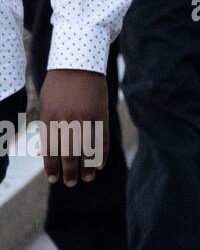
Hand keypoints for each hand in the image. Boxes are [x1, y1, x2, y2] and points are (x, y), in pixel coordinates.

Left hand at [39, 70, 108, 186]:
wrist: (78, 65)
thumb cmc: (59, 85)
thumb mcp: (47, 105)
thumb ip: (48, 127)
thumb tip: (46, 151)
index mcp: (50, 120)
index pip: (51, 150)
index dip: (52, 167)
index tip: (53, 178)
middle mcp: (67, 121)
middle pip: (69, 154)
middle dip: (69, 171)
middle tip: (70, 183)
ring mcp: (85, 118)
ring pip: (87, 150)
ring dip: (87, 167)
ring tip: (87, 178)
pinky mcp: (101, 115)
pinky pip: (102, 139)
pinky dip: (102, 153)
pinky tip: (100, 164)